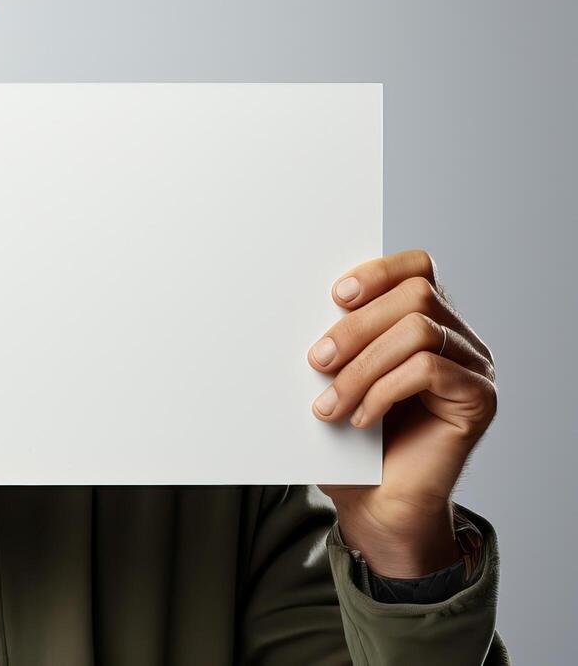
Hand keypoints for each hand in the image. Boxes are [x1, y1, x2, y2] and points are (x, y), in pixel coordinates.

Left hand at [308, 249, 496, 576]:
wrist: (375, 507)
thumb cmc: (350, 444)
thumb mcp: (334, 381)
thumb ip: (332, 341)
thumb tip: (296, 303)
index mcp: (426, 320)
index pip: (417, 267)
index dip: (378, 271)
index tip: (334, 295)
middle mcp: (458, 338)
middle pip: (415, 294)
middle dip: (357, 325)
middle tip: (316, 360)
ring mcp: (474, 367)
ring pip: (419, 330)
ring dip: (363, 365)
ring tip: (330, 404)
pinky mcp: (479, 400)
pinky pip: (429, 370)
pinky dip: (384, 390)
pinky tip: (361, 420)